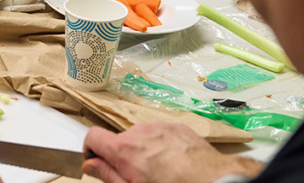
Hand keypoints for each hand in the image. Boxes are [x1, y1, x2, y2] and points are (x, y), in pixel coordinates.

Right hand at [81, 123, 262, 182]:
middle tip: (138, 176)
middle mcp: (139, 132)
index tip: (98, 161)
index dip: (92, 150)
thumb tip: (91, 165)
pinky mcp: (176, 127)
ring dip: (144, 150)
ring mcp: (159, 127)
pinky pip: (160, 134)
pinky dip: (162, 146)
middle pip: (119, 140)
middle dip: (124, 156)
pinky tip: (173, 162)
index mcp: (124, 150)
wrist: (213, 180)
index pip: (92, 136)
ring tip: (160, 170)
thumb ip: (107, 175)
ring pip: (141, 137)